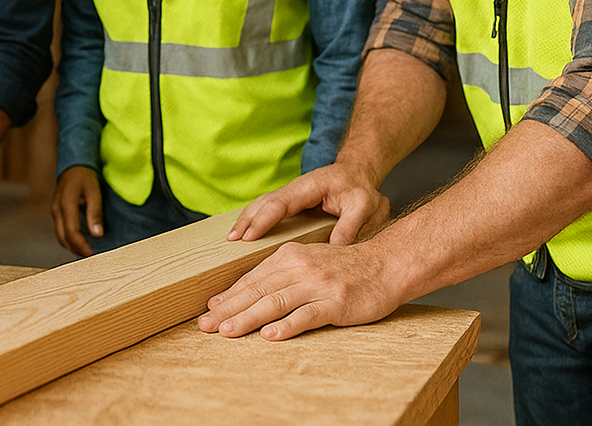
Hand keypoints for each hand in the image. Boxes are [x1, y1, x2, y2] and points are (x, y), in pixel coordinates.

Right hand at [50, 166, 103, 256]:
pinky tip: (81, 241)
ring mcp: (55, 211)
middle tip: (91, 257)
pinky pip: (61, 230)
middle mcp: (57, 210)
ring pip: (60, 236)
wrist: (74, 165)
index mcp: (66, 204)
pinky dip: (69, 238)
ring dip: (72, 246)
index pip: (71, 233)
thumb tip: (97, 235)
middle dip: (76, 250)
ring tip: (87, 251)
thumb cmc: (85, 177)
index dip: (81, 246)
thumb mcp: (94, 192)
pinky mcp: (56, 212)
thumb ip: (95, 213)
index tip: (92, 255)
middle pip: (63, 238)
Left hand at [197, 239, 403, 340]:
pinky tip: (270, 335)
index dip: (228, 295)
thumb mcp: (308, 261)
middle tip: (206, 325)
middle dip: (228, 309)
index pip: (252, 278)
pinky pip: (307, 315)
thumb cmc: (345, 268)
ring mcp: (317, 285)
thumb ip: (280, 274)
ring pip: (275, 302)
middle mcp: (300, 268)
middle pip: (257, 290)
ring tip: (227, 332)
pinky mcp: (335, 303)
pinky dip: (287, 326)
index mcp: (289, 256)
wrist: (386, 265)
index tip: (209, 309)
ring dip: (248, 318)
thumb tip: (249, 293)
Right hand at [226, 163, 389, 246]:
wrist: (357, 174)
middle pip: (263, 202)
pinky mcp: (290, 203)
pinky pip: (267, 210)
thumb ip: (351, 225)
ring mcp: (290, 195)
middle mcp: (294, 189)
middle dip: (246, 220)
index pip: (280, 202)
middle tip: (231, 240)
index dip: (264, 219)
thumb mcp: (365, 206)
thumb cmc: (360, 189)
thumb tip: (334, 249)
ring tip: (231, 239)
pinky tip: (245, 234)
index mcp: (309, 186)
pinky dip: (254, 220)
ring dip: (246, 220)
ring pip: (261, 205)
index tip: (249, 235)